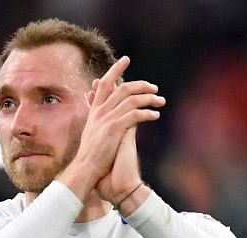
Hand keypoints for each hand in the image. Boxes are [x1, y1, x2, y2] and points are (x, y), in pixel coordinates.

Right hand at [57, 56, 163, 199]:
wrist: (85, 169)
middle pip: (122, 88)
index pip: (105, 83)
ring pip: (132, 99)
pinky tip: (155, 115)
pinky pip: (135, 115)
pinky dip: (147, 113)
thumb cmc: (91, 155)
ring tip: (161, 101)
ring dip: (149, 98)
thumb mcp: (92, 132)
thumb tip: (101, 110)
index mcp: (95, 110)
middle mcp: (100, 111)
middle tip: (154, 87)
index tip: (126, 59)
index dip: (115, 69)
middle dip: (140, 84)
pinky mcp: (115, 129)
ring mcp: (107, 119)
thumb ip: (97, 118)